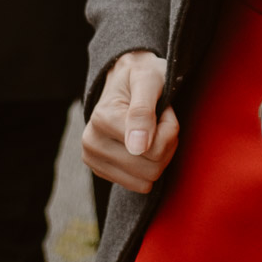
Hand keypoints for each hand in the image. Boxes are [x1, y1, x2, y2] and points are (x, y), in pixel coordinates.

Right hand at [82, 49, 180, 193]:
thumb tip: (137, 148)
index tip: (163, 109)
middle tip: (159, 120)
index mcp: (102, 119)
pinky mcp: (101, 171)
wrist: (124, 78)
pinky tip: (141, 144)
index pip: (154, 149)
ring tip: (151, 131)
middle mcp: (91, 142)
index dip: (170, 128)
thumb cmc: (141, 75)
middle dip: (166, 144)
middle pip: (151, 169)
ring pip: (147, 181)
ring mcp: (93, 159)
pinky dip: (148, 166)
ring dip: (159, 156)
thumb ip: (143, 111)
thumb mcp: (148, 80)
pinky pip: (139, 185)